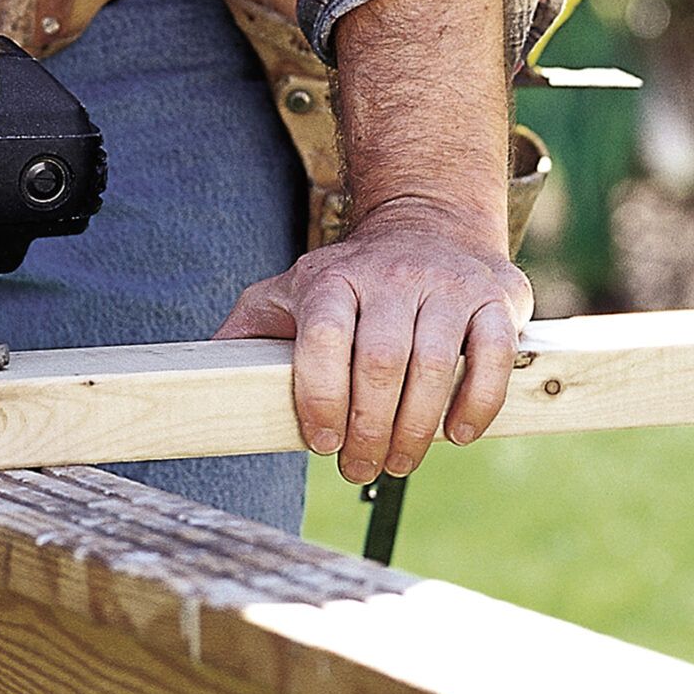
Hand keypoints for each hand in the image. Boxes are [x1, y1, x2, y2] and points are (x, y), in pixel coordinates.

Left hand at [217, 199, 532, 482]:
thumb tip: (196, 374)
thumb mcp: (292, 290)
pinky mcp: (496, 298)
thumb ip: (249, 328)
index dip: (322, 400)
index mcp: (334, 278)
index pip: (325, 341)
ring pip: (435, 365)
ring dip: (416, 430)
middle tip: (361, 468)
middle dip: (369, 431)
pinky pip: (493, 356)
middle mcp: (393, 275)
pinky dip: (478, 404)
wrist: (430, 224)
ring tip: (399, 461)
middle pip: (381, 363)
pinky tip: (457, 434)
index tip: (324, 444)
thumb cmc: (353, 278)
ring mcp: (448, 284)